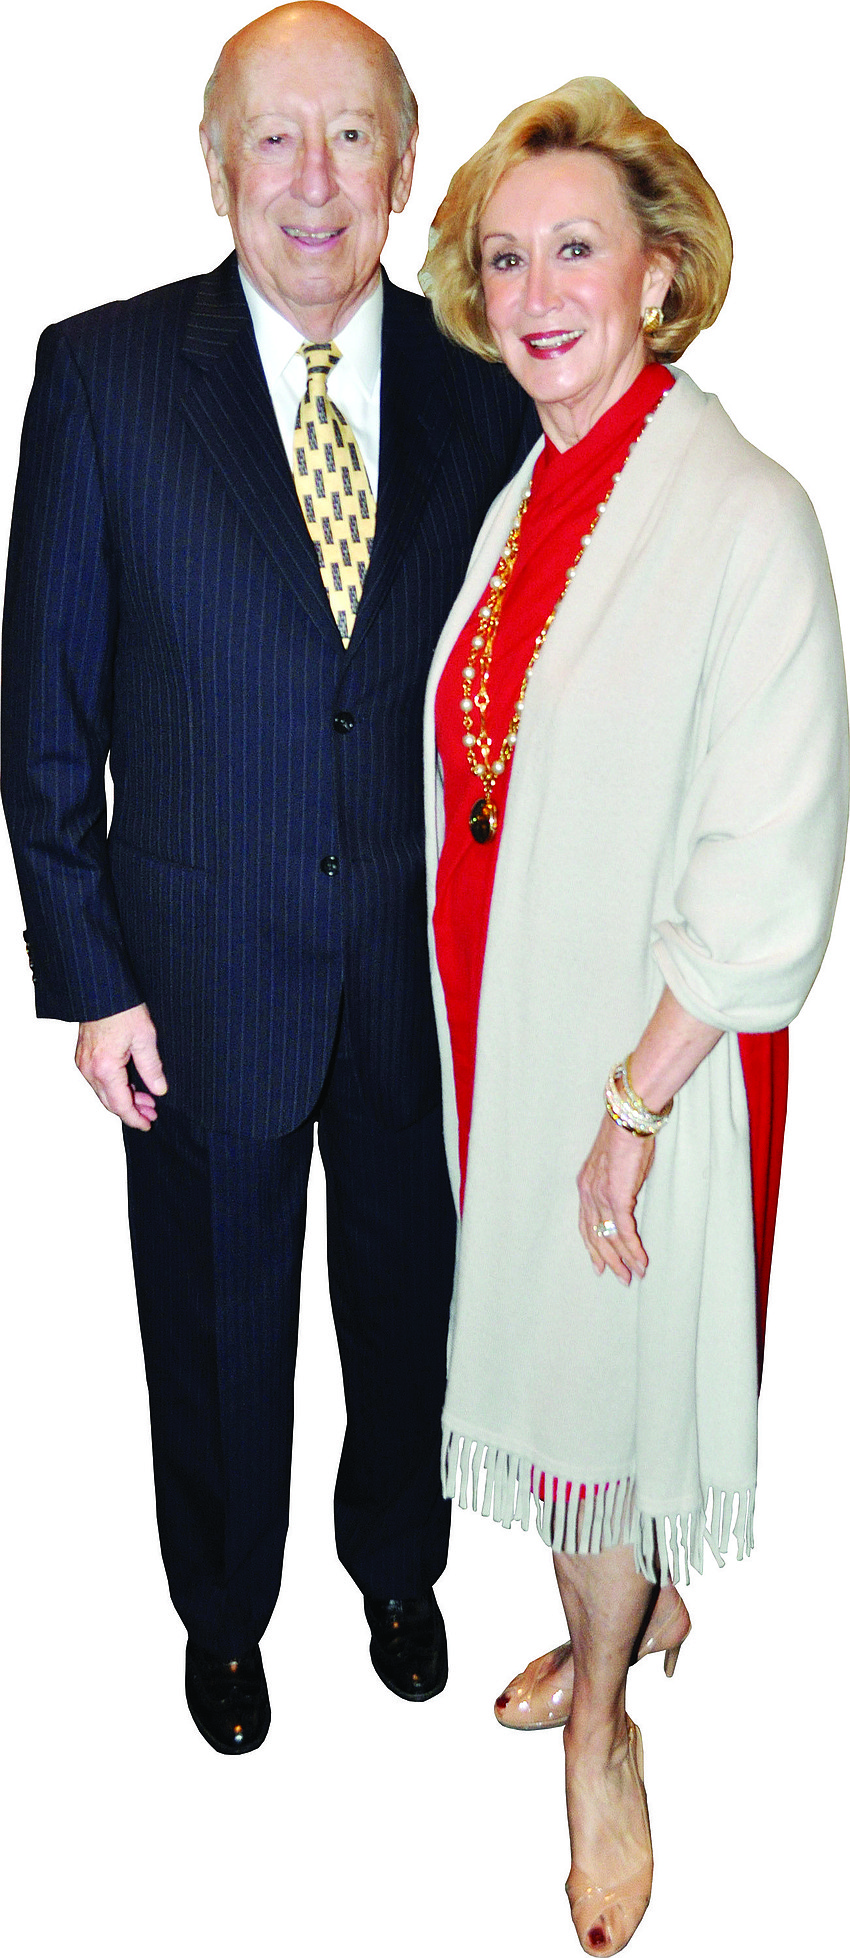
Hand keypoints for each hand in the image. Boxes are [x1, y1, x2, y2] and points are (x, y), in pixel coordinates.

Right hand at [75, 1004, 167, 1130]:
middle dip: (131, 1111)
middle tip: (151, 1113)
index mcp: (105, 1068)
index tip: (148, 1124)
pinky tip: (129, 1085)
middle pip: (109, 1102)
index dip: (134, 1118)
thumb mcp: (145, 1038)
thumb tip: (159, 1090)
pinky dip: (113, 1087)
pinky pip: (97, 1080)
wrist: (101, 989)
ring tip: (145, 1100)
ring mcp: (83, 1062)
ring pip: (103, 1092)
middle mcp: (89, 1069)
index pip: (120, 1105)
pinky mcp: (82, 1055)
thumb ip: (151, 1068)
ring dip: (123, 1099)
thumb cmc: (123, 1008)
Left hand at [577, 1116, 654, 1284]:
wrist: (627, 1118)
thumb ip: (617, 1184)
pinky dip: (633, 1249)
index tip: (599, 1264)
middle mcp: (588, 1193)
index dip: (592, 1246)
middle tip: (621, 1278)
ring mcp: (600, 1196)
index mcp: (585, 1185)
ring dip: (624, 1259)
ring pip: (610, 1237)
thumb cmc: (626, 1136)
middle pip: (595, 1236)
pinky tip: (641, 1261)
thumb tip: (627, 1199)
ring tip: (635, 1275)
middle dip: (609, 1259)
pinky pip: (624, 1231)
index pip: (585, 1224)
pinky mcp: (617, 1197)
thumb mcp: (616, 1165)